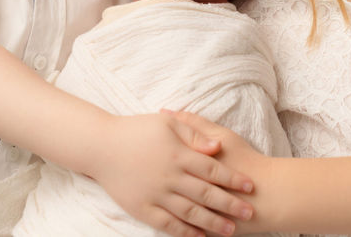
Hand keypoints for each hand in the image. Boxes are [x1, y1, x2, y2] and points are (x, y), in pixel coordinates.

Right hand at [88, 112, 255, 236]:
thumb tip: (217, 147)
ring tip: (230, 229)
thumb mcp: (166, 124)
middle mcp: (169, 177)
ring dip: (212, 222)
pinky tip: (199, 236)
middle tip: (249, 212)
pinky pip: (167, 223)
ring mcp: (155, 194)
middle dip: (230, 205)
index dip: (233, 179)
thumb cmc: (135, 130)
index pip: (213, 170)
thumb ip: (194, 133)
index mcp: (177, 154)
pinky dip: (184, 231)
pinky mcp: (142, 208)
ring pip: (190, 212)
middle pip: (206, 193)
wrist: (100, 146)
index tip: (250, 186)